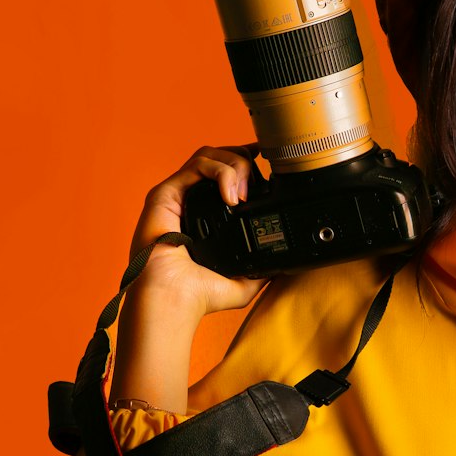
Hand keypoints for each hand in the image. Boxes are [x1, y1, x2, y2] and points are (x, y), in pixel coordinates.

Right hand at [111, 146, 270, 411]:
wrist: (173, 300)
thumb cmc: (199, 296)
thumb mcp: (245, 282)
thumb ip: (265, 270)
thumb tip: (290, 265)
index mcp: (206, 213)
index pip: (227, 171)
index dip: (247, 161)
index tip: (269, 162)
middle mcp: (191, 199)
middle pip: (221, 156)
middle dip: (244, 162)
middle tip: (258, 186)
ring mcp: (178, 194)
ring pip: (210, 154)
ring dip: (234, 165)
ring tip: (243, 194)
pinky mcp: (165, 193)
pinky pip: (197, 164)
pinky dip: (220, 171)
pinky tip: (231, 194)